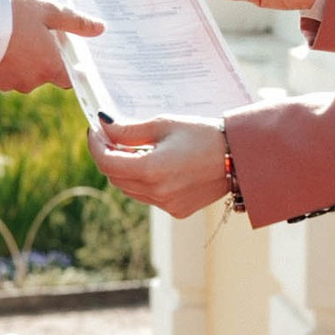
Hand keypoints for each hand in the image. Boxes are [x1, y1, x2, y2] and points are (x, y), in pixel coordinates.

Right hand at [0, 0, 102, 92]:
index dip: (69, 67)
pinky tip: (0, 41)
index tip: (65, 52)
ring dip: (23, 59)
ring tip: (15, 33)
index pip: (69, 79)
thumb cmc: (12, 14)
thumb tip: (99, 28)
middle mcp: (32, 81)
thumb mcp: (47, 10)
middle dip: (42, 57)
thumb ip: (74, 22)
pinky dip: (5, 61)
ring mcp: (10, 83)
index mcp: (50, 66)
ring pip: (23, 73)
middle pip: (45, 74)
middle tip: (35, 32)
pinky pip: (5, 72)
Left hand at [89, 115, 231, 215]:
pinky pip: (148, 196)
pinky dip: (143, 181)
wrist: (239, 157)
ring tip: (135, 148)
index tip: (95, 130)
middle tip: (112, 136)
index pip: (106, 162)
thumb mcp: (164, 124)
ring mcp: (166, 205)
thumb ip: (129, 129)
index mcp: (151, 169)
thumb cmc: (204, 134)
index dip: (95, 145)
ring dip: (125, 170)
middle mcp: (156, 192)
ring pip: (129, 189)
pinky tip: (155, 163)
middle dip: (108, 156)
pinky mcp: (177, 210)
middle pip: (115, 177)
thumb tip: (103, 126)